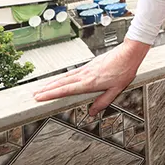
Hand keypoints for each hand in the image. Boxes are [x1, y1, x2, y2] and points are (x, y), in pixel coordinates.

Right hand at [33, 38, 149, 115]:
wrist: (129, 53)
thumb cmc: (124, 70)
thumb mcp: (116, 90)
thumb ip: (103, 101)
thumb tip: (92, 112)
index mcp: (90, 82)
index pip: (66, 89)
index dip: (51, 94)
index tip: (40, 97)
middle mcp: (85, 74)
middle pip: (62, 82)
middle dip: (47, 89)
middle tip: (34, 94)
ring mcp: (87, 68)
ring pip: (66, 76)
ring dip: (53, 82)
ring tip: (42, 87)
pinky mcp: (90, 64)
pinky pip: (73, 72)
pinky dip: (63, 76)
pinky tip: (61, 78)